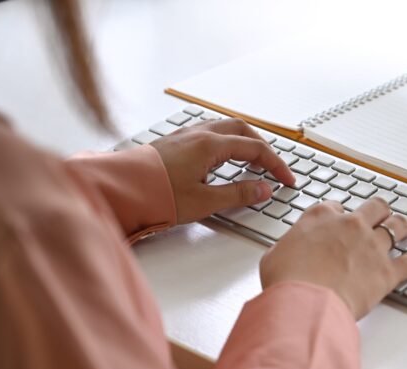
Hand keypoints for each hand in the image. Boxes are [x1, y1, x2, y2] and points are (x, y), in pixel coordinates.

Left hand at [151, 118, 295, 223]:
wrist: (119, 190)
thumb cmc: (154, 195)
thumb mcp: (204, 201)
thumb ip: (238, 194)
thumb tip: (263, 189)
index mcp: (210, 145)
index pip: (255, 149)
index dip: (276, 165)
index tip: (287, 180)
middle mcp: (199, 134)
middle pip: (242, 129)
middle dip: (263, 146)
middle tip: (273, 166)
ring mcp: (185, 135)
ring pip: (224, 128)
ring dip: (244, 140)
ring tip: (252, 160)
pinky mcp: (174, 142)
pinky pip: (209, 132)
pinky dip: (226, 142)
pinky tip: (222, 158)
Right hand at [259, 198, 406, 318]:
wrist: (306, 302)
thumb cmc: (287, 281)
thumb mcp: (274, 256)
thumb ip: (288, 248)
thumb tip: (289, 253)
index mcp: (321, 217)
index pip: (335, 207)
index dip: (339, 214)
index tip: (339, 220)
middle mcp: (350, 226)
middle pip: (374, 208)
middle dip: (379, 210)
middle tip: (381, 214)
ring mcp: (372, 246)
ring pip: (398, 227)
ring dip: (405, 226)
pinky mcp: (387, 271)